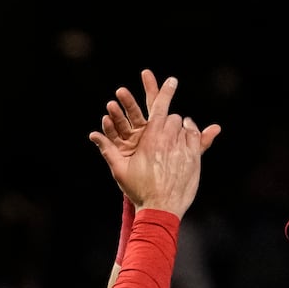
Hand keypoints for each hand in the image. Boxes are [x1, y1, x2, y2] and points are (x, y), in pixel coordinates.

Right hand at [89, 70, 220, 215]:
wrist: (161, 208)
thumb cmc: (139, 189)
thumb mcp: (120, 170)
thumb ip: (108, 148)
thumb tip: (92, 134)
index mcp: (150, 137)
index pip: (159, 106)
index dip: (164, 90)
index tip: (171, 79)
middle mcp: (168, 138)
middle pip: (173, 117)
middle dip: (168, 119)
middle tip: (163, 130)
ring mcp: (183, 147)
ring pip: (185, 126)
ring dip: (181, 127)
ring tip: (175, 135)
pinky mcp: (194, 156)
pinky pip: (196, 138)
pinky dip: (192, 135)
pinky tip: (187, 140)